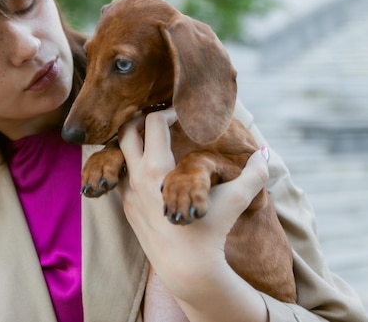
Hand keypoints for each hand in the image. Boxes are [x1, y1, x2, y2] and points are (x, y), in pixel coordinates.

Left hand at [117, 110, 269, 321]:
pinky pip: (122, 177)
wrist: (187, 270)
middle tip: (161, 121)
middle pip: (126, 133)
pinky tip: (152, 169)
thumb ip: (253, 174)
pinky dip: (132, 166)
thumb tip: (265, 156)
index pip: (153, 123)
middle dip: (141, 120)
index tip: (182, 115)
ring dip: (133, 144)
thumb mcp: (236, 199)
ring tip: (154, 141)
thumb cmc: (211, 232)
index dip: (168, 112)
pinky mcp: (127, 208)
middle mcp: (137, 178)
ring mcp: (128, 193)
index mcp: (157, 168)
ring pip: (119, 155)